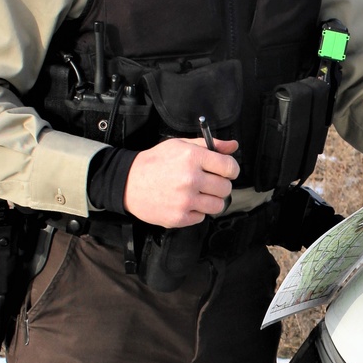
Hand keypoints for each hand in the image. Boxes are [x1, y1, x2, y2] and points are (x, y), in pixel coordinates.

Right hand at [123, 137, 238, 226]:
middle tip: (207, 183)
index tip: (226, 172)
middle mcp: (190, 179)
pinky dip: (196, 211)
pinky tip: (184, 202)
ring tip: (198, 194)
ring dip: (211, 200)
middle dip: (220, 185)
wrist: (128, 182)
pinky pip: (202, 217)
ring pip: (218, 205)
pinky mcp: (179, 217)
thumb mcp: (181, 145)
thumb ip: (210, 144)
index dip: (231, 170)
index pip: (230, 167)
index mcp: (193, 157)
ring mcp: (185, 200)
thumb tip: (233, 146)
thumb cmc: (156, 162)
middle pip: (226, 188)